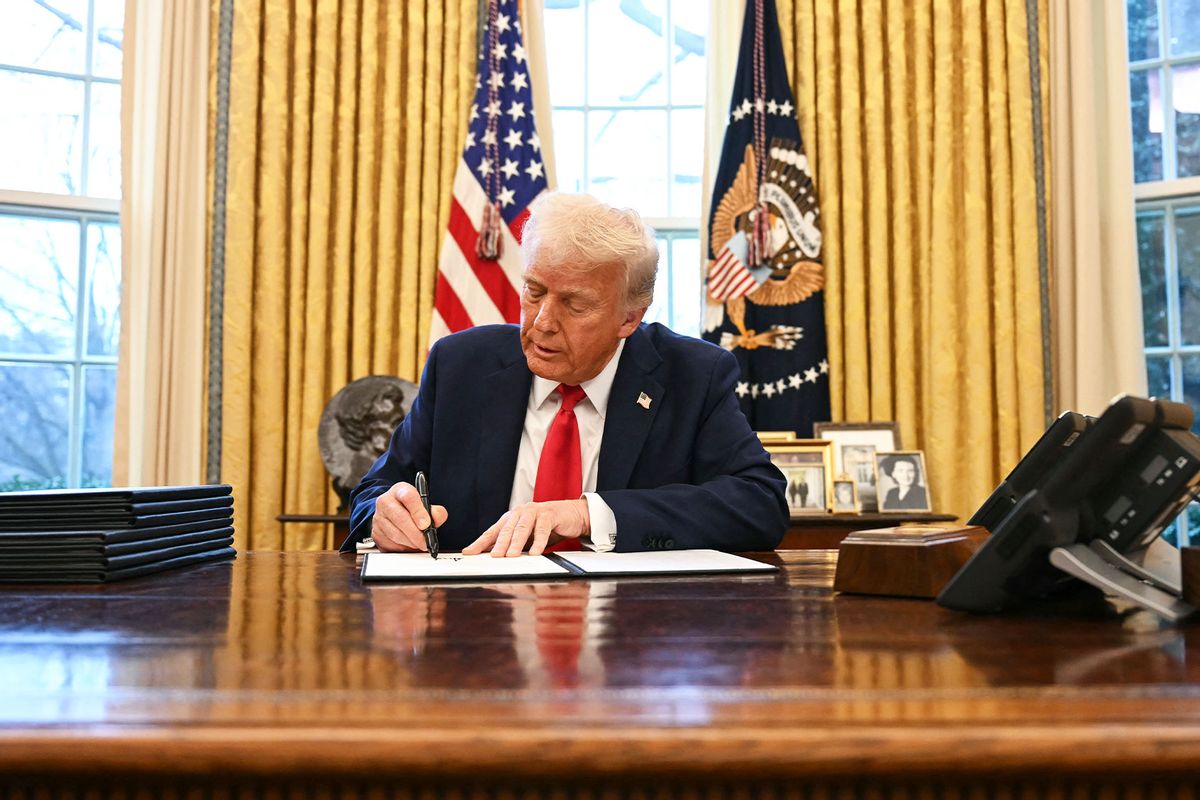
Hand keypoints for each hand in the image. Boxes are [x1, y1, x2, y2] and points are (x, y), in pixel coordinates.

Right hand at [371, 481, 447, 552]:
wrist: (394, 515)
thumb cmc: (412, 510)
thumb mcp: (426, 506)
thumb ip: (435, 512)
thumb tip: (436, 517)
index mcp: (400, 490)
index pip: (408, 496)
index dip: (418, 511)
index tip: (426, 524)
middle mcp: (386, 501)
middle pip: (400, 517)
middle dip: (416, 533)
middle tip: (425, 541)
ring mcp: (378, 517)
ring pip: (395, 533)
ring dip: (410, 542)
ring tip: (420, 544)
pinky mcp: (376, 533)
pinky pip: (390, 544)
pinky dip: (402, 547)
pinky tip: (409, 545)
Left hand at [462, 499, 589, 556]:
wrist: (572, 515)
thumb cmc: (547, 527)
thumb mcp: (527, 538)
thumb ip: (513, 545)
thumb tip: (493, 558)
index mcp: (511, 518)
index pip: (493, 531)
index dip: (480, 542)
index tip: (468, 553)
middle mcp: (520, 512)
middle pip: (507, 530)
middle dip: (499, 544)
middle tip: (494, 557)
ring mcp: (534, 512)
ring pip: (522, 528)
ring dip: (516, 543)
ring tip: (511, 556)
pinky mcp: (549, 514)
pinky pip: (542, 529)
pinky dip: (539, 541)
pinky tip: (536, 552)